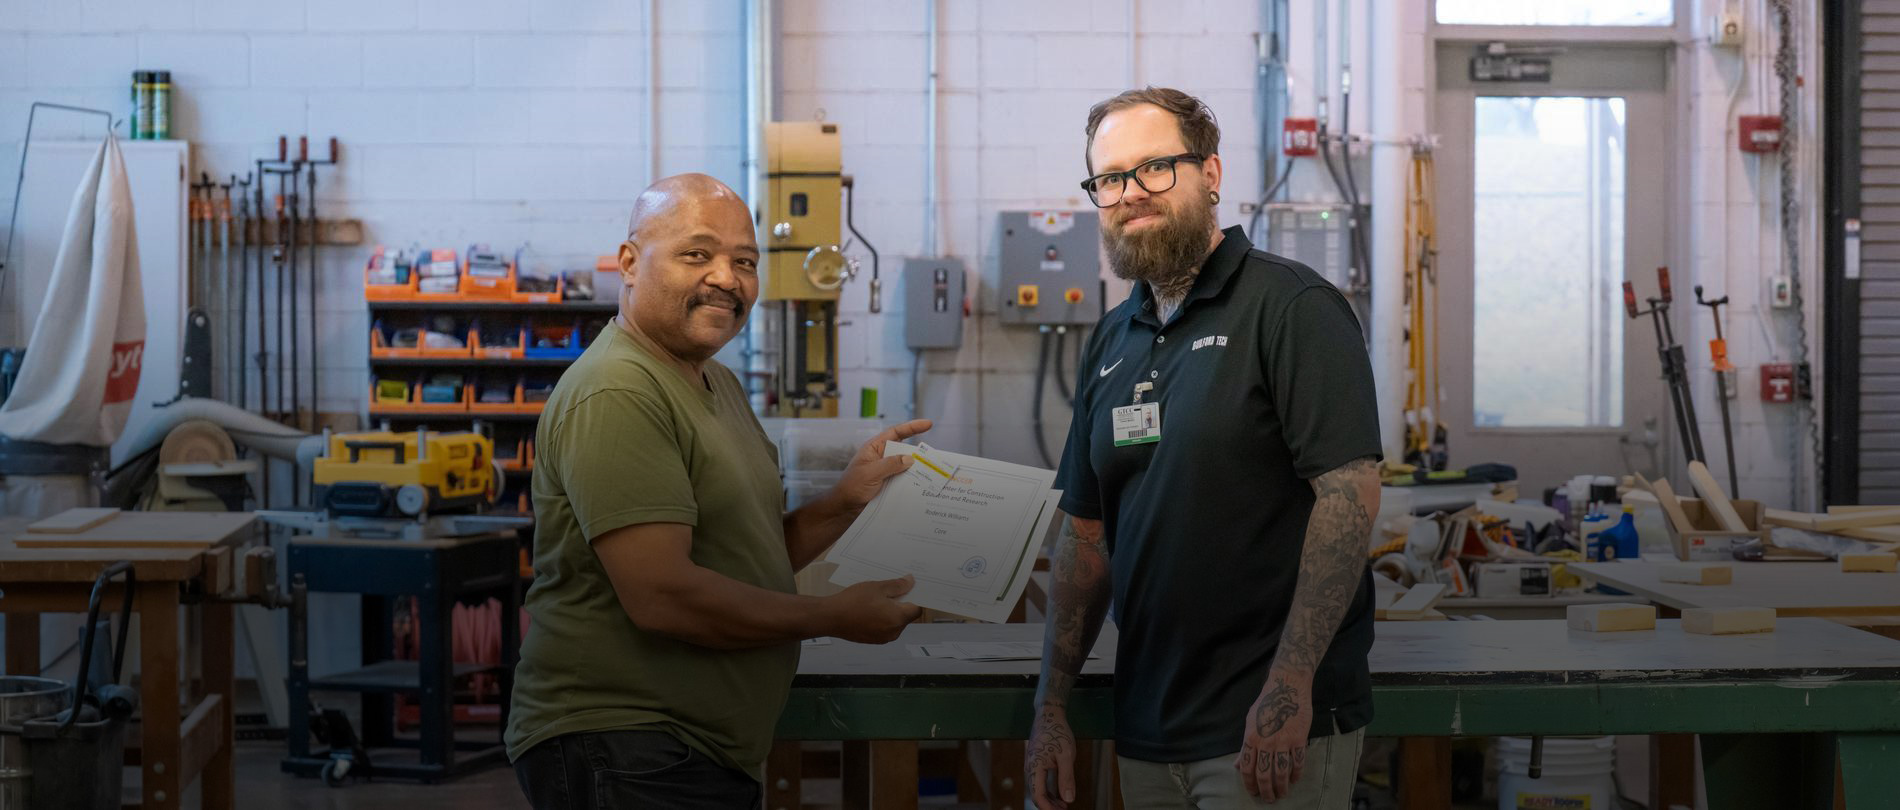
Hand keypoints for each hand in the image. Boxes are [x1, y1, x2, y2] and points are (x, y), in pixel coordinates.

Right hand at [826, 575, 921, 643]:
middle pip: (905, 617)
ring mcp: (883, 638)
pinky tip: (869, 610)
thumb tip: (911, 582)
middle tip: (887, 592)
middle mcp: (894, 632)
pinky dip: (881, 620)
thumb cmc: (853, 601)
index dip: (914, 598)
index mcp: (898, 618)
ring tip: (875, 600)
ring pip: (894, 623)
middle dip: (900, 604)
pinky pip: (884, 628)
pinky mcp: (873, 640)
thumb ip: (898, 586)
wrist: (831, 617)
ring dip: (890, 612)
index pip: (916, 609)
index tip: (908, 590)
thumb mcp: (878, 587)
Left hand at [833, 419, 932, 508]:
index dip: (912, 427)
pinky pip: (903, 480)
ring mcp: (885, 472)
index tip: (928, 424)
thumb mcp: (871, 473)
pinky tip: (923, 487)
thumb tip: (910, 458)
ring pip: (905, 467)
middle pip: (904, 450)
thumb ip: (890, 464)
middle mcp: (881, 458)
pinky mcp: (888, 485)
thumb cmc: (851, 487)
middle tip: (935, 457)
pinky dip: (913, 482)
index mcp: (874, 449)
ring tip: (933, 473)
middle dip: (919, 452)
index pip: (895, 433)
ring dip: (917, 470)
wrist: (843, 509)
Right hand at [1027, 702, 1076, 809]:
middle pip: (1036, 794)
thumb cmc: (1058, 732)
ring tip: (1064, 805)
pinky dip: (1049, 790)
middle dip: (1049, 806)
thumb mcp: (1066, 755)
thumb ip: (1067, 778)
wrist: (1049, 714)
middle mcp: (1030, 768)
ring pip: (1038, 788)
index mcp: (1035, 767)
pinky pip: (1040, 781)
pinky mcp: (1036, 762)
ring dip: (1049, 799)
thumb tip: (1069, 799)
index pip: (1038, 795)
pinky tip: (1059, 794)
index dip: (1048, 808)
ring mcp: (1032, 765)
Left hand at [1235, 673, 1312, 802]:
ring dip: (1282, 787)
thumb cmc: (1266, 704)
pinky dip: (1296, 774)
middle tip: (1269, 799)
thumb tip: (1238, 765)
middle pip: (1264, 774)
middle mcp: (1265, 742)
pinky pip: (1298, 762)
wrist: (1287, 687)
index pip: (1248, 768)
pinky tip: (1294, 780)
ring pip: (1281, 772)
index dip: (1250, 784)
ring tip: (1282, 794)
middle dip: (1266, 791)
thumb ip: (1245, 746)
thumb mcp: (1250, 722)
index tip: (1254, 792)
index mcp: (1251, 738)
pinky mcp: (1298, 739)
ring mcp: (1283, 742)